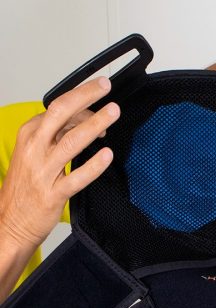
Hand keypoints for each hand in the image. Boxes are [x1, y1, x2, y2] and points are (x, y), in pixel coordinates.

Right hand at [0, 76, 119, 248]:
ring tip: (113, 113)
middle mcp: (34, 148)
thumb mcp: (36, 152)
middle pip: (60, 113)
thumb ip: (59, 136)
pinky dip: (94, 165)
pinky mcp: (53, 193)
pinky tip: (107, 155)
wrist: (9, 221)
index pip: (57, 109)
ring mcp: (43, 170)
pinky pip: (77, 177)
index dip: (82, 101)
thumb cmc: (27, 186)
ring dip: (95, 124)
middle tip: (105, 86)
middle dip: (85, 96)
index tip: (100, 97)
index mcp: (29, 135)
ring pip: (71, 141)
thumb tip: (87, 121)